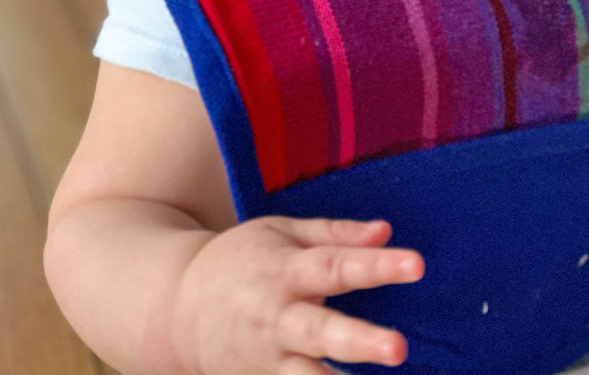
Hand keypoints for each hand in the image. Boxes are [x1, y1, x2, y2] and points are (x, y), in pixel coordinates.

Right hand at [169, 216, 423, 374]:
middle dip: (360, 341)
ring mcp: (266, 359)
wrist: (172, 309)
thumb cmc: (239, 261)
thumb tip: (387, 230)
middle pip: (322, 332)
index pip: (337, 265)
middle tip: (399, 348)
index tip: (417, 264)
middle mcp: (276, 318)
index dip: (377, 265)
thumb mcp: (281, 232)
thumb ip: (336, 233)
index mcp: (284, 270)